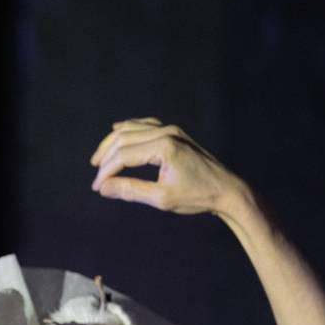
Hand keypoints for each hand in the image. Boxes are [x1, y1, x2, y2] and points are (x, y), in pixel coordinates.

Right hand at [89, 118, 251, 216]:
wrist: (226, 190)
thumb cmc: (197, 196)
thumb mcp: (161, 198)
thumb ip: (131, 190)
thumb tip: (104, 188)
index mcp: (164, 147)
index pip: (124, 156)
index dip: (107, 172)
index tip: (98, 188)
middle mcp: (167, 133)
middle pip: (124, 138)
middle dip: (106, 158)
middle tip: (97, 178)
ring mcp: (172, 130)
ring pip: (132, 129)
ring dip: (113, 143)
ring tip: (99, 160)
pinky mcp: (175, 133)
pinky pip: (145, 125)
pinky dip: (129, 129)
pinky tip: (117, 131)